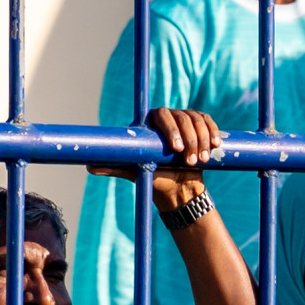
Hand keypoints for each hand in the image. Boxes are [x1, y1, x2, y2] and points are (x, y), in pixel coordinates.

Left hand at [87, 107, 221, 213]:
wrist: (178, 189)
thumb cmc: (155, 179)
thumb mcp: (135, 172)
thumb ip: (114, 166)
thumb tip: (89, 166)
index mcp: (150, 124)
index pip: (161, 116)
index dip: (170, 129)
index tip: (175, 149)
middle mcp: (168, 117)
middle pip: (182, 116)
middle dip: (189, 138)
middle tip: (190, 160)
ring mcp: (186, 120)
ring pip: (197, 120)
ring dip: (202, 140)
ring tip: (200, 162)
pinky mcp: (201, 126)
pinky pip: (208, 122)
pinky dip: (214, 133)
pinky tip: (216, 146)